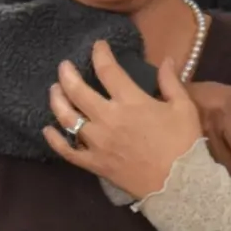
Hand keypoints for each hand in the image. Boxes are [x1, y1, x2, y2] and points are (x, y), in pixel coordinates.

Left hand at [44, 40, 204, 200]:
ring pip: (67, 118)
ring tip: (54, 90)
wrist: (179, 184)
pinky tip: (47, 129)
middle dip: (67, 74)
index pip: (108, 70)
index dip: (100, 54)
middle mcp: (108, 118)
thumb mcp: (184, 107)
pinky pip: (67, 150)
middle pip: (78, 91)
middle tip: (64, 66)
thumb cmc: (183, 144)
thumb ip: (171, 81)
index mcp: (130, 101)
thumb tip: (165, 60)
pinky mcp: (94, 163)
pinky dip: (55, 140)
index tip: (98, 46)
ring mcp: (97, 142)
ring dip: (57, 100)